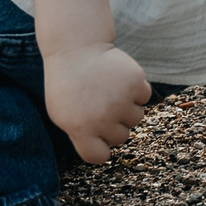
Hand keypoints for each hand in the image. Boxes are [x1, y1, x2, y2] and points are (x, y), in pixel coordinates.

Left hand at [42, 43, 151, 163]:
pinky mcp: (135, 83)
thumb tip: (103, 151)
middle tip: (98, 103)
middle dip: (113, 123)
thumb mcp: (61, 112)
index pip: (99, 156)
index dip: (101, 148)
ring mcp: (120, 101)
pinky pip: (145, 97)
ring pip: (136, 119)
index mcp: (79, 129)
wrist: (75, 48)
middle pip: (121, 137)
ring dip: (126, 107)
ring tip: (107, 89)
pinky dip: (136, 89)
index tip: (98, 138)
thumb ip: (81, 134)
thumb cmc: (67, 84)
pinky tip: (117, 78)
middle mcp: (101, 118)